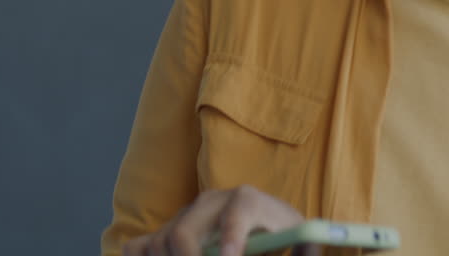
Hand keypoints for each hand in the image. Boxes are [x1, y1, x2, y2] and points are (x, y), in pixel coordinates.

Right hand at [122, 185, 306, 255]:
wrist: (263, 222)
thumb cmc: (280, 235)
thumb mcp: (298, 240)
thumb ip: (305, 246)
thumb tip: (308, 246)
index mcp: (249, 200)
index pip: (239, 211)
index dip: (232, 235)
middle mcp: (213, 202)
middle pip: (185, 229)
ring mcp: (187, 214)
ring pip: (160, 240)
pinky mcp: (169, 228)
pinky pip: (140, 244)